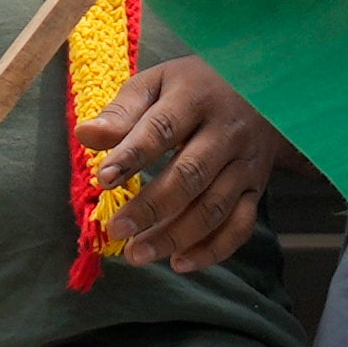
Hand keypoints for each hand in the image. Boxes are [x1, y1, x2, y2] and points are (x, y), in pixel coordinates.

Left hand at [78, 55, 286, 275]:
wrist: (263, 91)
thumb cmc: (193, 88)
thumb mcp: (157, 83)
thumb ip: (121, 111)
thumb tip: (85, 135)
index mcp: (195, 99)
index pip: (161, 129)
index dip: (132, 155)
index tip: (104, 179)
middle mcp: (226, 133)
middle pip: (191, 175)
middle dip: (152, 207)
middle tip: (118, 230)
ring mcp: (245, 164)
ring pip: (214, 206)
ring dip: (176, 236)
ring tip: (137, 254)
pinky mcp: (257, 188)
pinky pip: (240, 225)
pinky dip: (213, 249)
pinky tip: (180, 262)